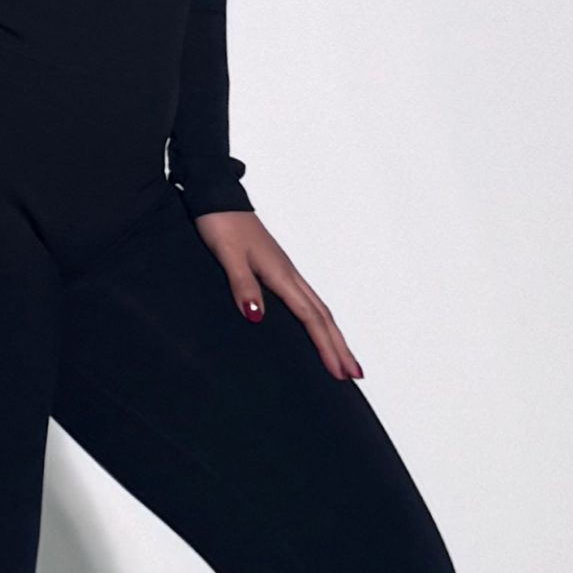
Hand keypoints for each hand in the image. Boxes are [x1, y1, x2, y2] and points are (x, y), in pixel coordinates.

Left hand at [192, 210, 363, 378]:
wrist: (216, 196)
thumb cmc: (221, 225)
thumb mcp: (228, 256)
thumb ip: (242, 285)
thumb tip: (256, 317)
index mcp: (281, 274)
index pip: (310, 317)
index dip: (326, 347)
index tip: (340, 372)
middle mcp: (289, 274)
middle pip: (324, 316)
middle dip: (340, 347)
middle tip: (356, 375)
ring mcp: (286, 271)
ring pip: (319, 308)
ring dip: (334, 335)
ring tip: (345, 359)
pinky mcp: (278, 269)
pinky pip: (307, 300)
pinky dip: (318, 320)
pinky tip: (317, 328)